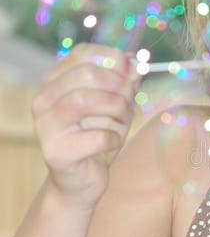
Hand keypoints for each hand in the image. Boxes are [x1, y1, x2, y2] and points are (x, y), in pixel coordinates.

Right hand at [32, 44, 138, 208]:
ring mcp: (45, 127)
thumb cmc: (97, 137)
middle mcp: (44, 100)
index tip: (133, 67)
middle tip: (131, 97)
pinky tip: (113, 141)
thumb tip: (137, 62)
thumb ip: (125, 82)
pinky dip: (113, 137)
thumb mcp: (115, 105)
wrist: (81, 181)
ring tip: (124, 119)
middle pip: (84, 75)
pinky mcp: (56, 153)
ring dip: (116, 107)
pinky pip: (95, 137)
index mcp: (55, 82)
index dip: (112, 57)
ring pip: (83, 101)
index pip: (81, 55)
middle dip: (117, 83)